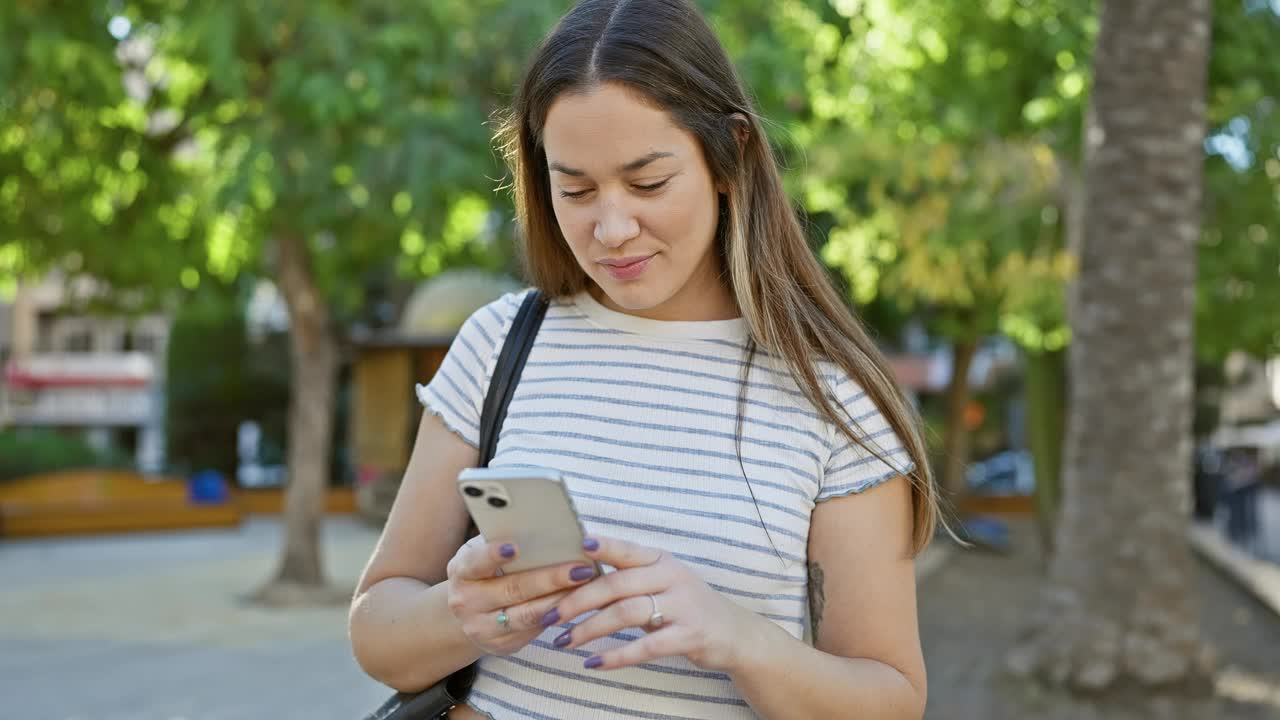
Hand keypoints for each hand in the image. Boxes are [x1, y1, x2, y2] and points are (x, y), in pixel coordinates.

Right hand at [445, 536, 598, 656]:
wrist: (467, 615)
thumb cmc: (485, 572)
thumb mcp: (482, 555)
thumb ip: (503, 541)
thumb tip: (546, 525)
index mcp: (461, 571)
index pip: (475, 562)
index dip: (493, 555)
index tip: (515, 547)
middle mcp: (466, 602)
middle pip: (513, 589)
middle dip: (550, 578)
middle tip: (581, 568)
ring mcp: (482, 628)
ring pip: (527, 615)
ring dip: (560, 599)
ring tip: (586, 585)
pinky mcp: (501, 645)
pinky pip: (534, 631)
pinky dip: (558, 615)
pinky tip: (578, 602)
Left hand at [541, 536, 765, 672]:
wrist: (734, 632)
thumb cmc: (686, 605)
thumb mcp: (663, 581)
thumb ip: (629, 578)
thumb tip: (580, 577)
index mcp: (661, 559)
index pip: (627, 550)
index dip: (605, 546)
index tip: (578, 544)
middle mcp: (671, 577)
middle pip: (617, 584)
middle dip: (578, 600)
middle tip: (549, 615)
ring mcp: (682, 606)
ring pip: (626, 613)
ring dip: (590, 628)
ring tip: (564, 641)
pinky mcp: (688, 636)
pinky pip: (646, 646)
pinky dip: (616, 655)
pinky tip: (594, 663)